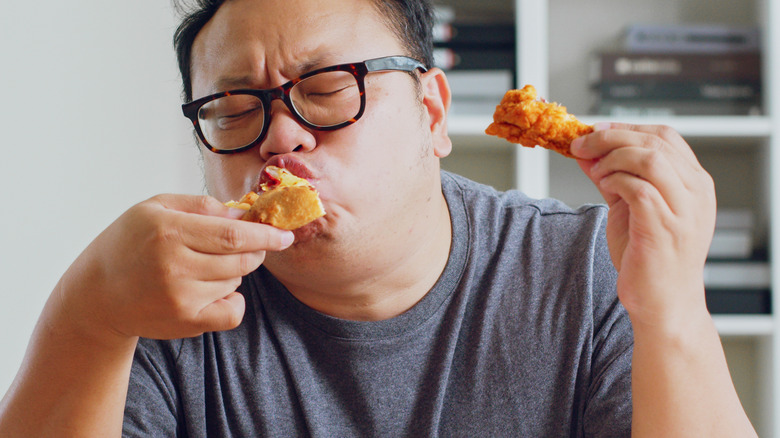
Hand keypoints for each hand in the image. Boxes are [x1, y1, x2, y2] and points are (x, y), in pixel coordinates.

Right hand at [56, 194, 293, 341]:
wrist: (98, 295)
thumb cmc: (130, 243)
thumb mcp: (155, 208)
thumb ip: (201, 205)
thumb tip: (244, 213)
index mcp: (168, 230)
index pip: (233, 234)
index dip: (265, 234)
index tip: (285, 234)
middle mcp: (175, 265)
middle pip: (241, 260)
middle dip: (256, 251)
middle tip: (250, 246)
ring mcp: (181, 297)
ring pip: (236, 282)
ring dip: (234, 272)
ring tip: (205, 266)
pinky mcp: (186, 322)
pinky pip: (233, 312)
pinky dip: (234, 301)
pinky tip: (218, 291)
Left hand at [571, 123, 715, 328]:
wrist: (662, 302)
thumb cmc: (648, 257)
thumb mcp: (629, 207)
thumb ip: (613, 177)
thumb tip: (585, 152)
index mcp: (694, 183)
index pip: (664, 135)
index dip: (626, 128)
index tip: (596, 131)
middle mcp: (696, 192)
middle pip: (655, 141)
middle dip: (610, 137)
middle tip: (581, 144)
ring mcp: (684, 210)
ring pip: (650, 158)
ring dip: (613, 158)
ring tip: (596, 171)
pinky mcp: (665, 228)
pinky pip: (639, 188)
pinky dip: (616, 181)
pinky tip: (605, 188)